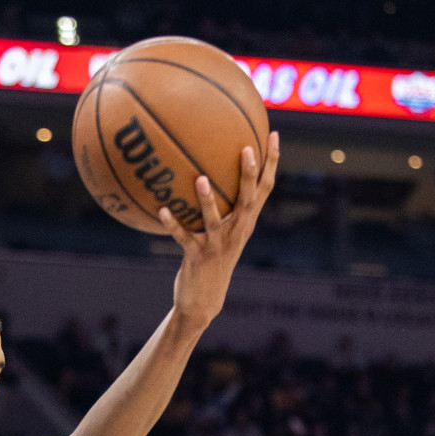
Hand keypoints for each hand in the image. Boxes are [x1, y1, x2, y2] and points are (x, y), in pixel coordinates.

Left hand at [160, 131, 279, 330]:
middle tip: (246, 148)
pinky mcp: (197, 257)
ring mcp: (217, 245)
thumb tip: (210, 172)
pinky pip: (183, 237)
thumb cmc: (211, 260)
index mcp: (245, 222)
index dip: (271, 162)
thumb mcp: (222, 233)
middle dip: (249, 174)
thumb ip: (222, 207)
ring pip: (214, 219)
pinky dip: (173, 224)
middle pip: (247, 199)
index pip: (265, 188)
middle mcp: (236, 231)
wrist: (204, 300)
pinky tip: (162, 210)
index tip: (272, 135)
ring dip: (207, 200)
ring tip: (200, 178)